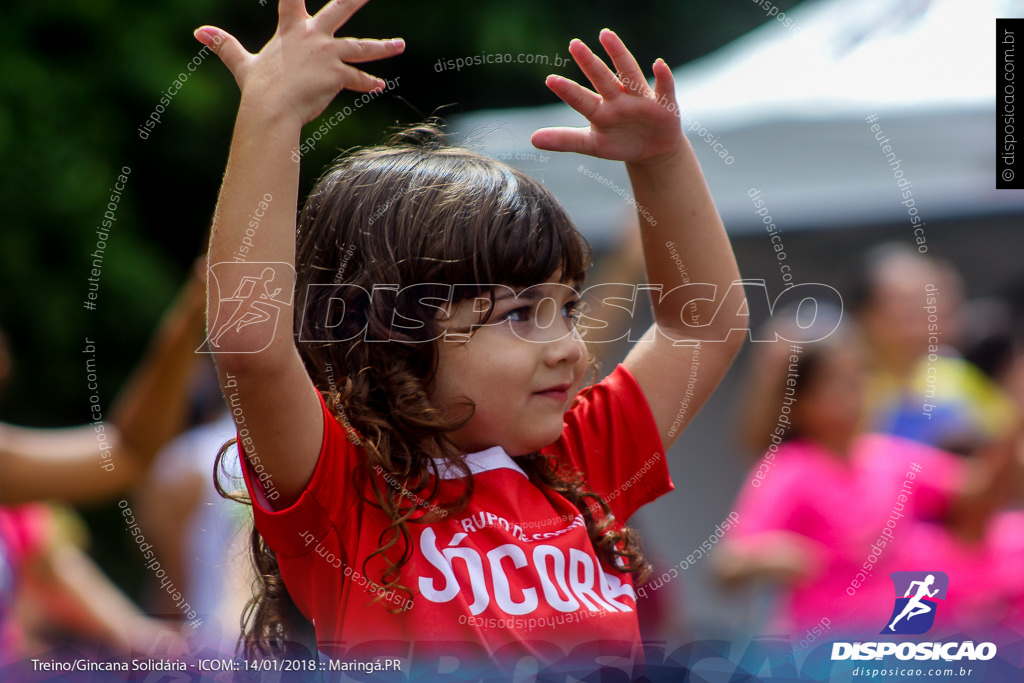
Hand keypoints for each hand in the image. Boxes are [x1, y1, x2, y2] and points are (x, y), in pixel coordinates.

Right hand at [194, 0, 403, 125]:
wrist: (271, 110)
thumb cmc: (257, 89)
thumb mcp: (242, 64)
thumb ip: (224, 45)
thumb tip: (199, 32)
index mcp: (291, 29)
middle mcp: (313, 37)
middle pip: (341, 9)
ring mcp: (327, 55)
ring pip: (362, 48)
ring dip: (383, 47)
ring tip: (400, 45)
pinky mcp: (337, 75)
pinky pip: (358, 79)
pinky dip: (369, 83)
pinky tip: (380, 85)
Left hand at [531, 29, 682, 166]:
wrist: (652, 151)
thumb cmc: (619, 143)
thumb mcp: (592, 145)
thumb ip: (565, 140)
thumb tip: (532, 139)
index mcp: (600, 110)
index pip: (581, 98)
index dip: (567, 91)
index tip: (549, 79)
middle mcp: (618, 98)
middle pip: (602, 78)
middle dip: (589, 63)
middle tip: (573, 44)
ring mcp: (640, 99)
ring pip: (629, 74)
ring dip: (619, 54)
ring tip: (606, 36)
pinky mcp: (663, 105)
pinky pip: (664, 89)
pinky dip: (663, 77)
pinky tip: (658, 64)